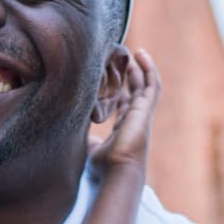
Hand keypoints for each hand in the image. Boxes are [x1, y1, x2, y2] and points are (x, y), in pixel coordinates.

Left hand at [89, 49, 160, 172]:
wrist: (118, 171)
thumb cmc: (103, 166)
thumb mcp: (88, 148)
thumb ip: (84, 137)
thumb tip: (72, 129)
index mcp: (122, 129)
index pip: (123, 104)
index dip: (118, 89)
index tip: (110, 75)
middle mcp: (134, 120)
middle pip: (135, 92)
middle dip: (130, 75)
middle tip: (122, 57)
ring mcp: (142, 114)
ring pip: (146, 86)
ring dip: (141, 69)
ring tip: (135, 52)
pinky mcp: (146, 109)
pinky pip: (152, 84)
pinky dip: (149, 69)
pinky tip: (141, 55)